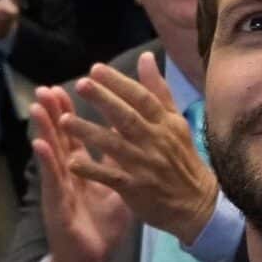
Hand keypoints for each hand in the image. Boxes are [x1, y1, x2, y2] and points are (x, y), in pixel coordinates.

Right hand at [33, 86, 135, 261]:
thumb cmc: (102, 226)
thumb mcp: (117, 190)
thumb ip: (119, 165)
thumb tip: (129, 140)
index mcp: (83, 170)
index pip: (77, 135)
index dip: (73, 111)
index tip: (73, 85)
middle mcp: (68, 175)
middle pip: (60, 138)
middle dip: (53, 113)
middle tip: (46, 87)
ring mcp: (60, 189)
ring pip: (51, 154)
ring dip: (43, 130)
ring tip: (37, 106)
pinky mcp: (56, 206)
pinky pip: (51, 180)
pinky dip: (45, 161)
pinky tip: (39, 144)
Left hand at [63, 54, 219, 243]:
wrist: (197, 204)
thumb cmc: (182, 159)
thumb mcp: (176, 122)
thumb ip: (158, 90)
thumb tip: (145, 57)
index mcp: (164, 123)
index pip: (141, 98)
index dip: (119, 83)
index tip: (95, 69)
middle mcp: (155, 141)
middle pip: (127, 117)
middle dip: (103, 100)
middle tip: (80, 84)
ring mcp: (145, 165)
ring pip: (114, 146)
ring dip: (89, 132)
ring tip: (64, 120)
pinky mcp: (136, 188)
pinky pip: (111, 177)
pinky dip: (92, 170)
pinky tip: (72, 162)